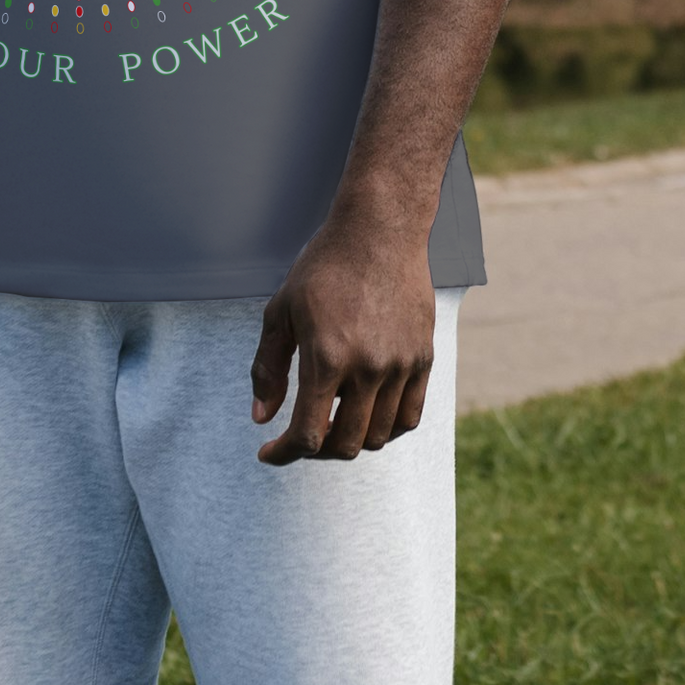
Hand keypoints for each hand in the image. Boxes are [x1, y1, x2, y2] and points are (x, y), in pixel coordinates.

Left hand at [249, 207, 436, 464]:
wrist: (380, 231)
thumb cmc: (324, 267)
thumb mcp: (281, 312)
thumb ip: (267, 368)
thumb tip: (262, 418)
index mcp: (327, 357)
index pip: (307, 435)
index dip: (284, 453)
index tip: (269, 452)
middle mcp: (368, 367)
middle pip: (344, 445)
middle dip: (316, 450)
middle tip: (302, 434)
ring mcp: (400, 365)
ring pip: (377, 436)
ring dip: (350, 440)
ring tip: (333, 421)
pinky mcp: (423, 358)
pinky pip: (408, 416)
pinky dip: (386, 428)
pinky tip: (366, 415)